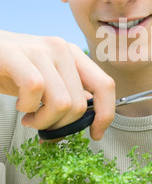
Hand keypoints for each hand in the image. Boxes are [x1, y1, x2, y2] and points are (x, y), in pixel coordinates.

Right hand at [0, 30, 114, 139]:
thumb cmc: (13, 71)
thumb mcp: (48, 82)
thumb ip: (69, 95)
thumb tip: (87, 120)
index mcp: (73, 55)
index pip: (105, 85)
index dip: (105, 114)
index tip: (96, 134)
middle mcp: (61, 49)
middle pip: (79, 103)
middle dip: (61, 125)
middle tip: (42, 125)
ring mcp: (39, 50)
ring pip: (61, 102)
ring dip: (44, 121)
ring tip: (30, 117)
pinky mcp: (15, 54)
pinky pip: (35, 89)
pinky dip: (27, 107)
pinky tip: (21, 107)